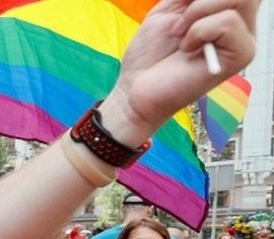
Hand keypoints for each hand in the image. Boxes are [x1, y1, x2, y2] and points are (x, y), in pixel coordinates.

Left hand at [102, 0, 257, 144]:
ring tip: (180, 34)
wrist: (136, 88)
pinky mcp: (242, 55)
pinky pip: (228, 22)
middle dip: (201, 1)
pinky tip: (187, 49)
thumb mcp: (170, 9)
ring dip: (198, 12)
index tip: (181, 6)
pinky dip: (198, 31)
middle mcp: (241, 23)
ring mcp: (244, 39)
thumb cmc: (150, 54)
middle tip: (179, 24)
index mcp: (224, 10)